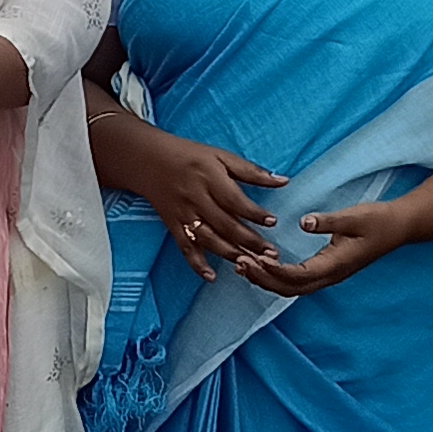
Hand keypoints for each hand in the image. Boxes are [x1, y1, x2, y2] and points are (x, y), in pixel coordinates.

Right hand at [96, 112, 286, 279]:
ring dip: (230, 254)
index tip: (272, 222)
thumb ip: (251, 171)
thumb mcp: (221, 156)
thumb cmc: (189, 156)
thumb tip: (284, 181)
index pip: (235, 201)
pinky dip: (197, 263)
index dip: (254, 213)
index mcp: (210, 178)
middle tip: (271, 254)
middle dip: (249, 241)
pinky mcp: (173, 225)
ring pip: (208, 239)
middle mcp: (196, 198)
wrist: (149, 160)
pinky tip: (211, 276)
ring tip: (250, 265)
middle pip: (225, 225)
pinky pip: (185, 247)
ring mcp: (184, 214)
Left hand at [243, 197, 413, 297]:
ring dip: (265, 279)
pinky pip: (296, 281)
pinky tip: (260, 264)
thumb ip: (329, 221)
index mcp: (335, 265)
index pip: (299, 275)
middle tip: (238, 262)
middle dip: (262, 278)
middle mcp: (330, 276)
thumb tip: (305, 221)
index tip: (256, 258)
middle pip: (289, 288)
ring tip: (241, 265)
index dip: (276, 271)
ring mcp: (328, 276)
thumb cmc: (378, 220)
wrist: (398, 227)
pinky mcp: (325, 270)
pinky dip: (275, 276)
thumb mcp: (354, 216)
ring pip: (291, 288)